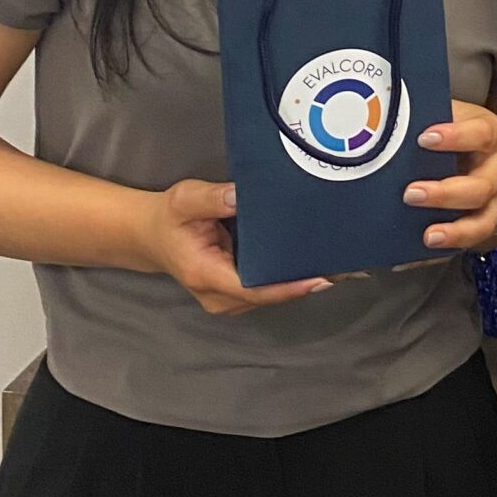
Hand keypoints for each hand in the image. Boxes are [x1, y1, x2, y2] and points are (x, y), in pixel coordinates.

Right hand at [139, 180, 332, 316]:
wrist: (152, 236)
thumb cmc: (170, 218)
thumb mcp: (184, 199)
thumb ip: (212, 198)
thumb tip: (240, 196)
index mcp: (207, 275)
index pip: (254, 288)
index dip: (288, 287)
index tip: (320, 277)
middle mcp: (220, 297)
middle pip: (270, 295)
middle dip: (304, 281)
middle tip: (344, 264)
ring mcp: (229, 300)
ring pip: (272, 295)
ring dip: (301, 281)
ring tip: (337, 261)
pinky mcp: (238, 294)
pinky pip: (268, 290)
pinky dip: (290, 278)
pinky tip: (314, 262)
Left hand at [406, 100, 496, 252]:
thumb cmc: (473, 134)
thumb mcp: (462, 116)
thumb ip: (436, 114)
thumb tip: (390, 110)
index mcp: (492, 138)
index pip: (479, 135)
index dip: (455, 138)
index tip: (425, 138)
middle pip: (479, 187)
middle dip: (445, 193)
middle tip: (411, 193)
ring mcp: (494, 202)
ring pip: (482, 221)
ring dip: (455, 231)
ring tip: (428, 235)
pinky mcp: (485, 223)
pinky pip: (470, 241)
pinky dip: (446, 249)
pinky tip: (422, 250)